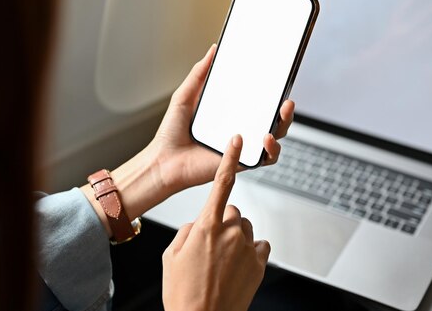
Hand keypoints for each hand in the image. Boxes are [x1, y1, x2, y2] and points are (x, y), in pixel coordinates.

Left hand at [80, 45, 294, 236]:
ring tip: (281, 115)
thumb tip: (212, 50)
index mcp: (230, 113)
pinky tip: (262, 138)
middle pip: (273, 120)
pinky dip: (269, 150)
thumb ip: (199, 74)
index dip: (272, 93)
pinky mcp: (241, 163)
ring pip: (275, 139)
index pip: (257, 102)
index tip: (279, 80)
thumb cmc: (171, 134)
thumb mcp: (185, 96)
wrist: (164, 163)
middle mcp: (240, 129)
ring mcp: (243, 147)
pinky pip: (264, 159)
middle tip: (286, 100)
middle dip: (286, 110)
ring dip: (283, 127)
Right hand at [162, 135, 269, 310]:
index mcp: (206, 226)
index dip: (230, 158)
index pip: (221, 183)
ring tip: (222, 261)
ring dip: (236, 238)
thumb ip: (187, 230)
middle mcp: (230, 232)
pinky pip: (259, 245)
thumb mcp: (171, 256)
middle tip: (211, 245)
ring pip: (246, 228)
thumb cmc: (183, 292)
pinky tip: (237, 266)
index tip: (238, 140)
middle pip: (233, 211)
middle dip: (224, 221)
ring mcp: (247, 246)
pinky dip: (250, 252)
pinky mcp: (260, 262)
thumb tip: (199, 224)